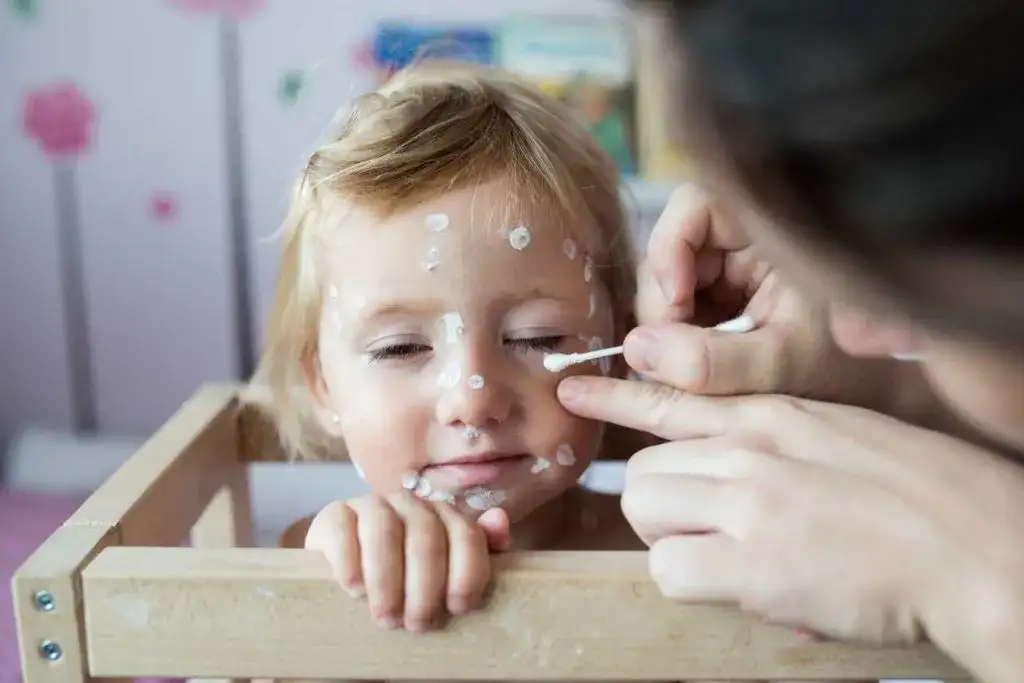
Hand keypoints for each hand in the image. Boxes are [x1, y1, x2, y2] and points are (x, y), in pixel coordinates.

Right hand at [305, 492, 509, 631]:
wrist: (350, 567)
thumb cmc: (408, 577)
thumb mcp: (448, 571)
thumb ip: (481, 550)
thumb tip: (499, 520)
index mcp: (444, 515)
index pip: (466, 533)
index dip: (467, 572)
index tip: (458, 608)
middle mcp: (410, 503)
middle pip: (425, 537)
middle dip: (425, 586)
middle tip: (418, 624)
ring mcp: (371, 505)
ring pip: (384, 531)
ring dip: (387, 579)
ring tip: (387, 617)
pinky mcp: (334, 514)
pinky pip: (342, 528)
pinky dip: (349, 561)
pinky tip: (354, 589)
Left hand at [557, 376, 1023, 682]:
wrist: (973, 544)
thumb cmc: (918, 496)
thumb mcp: (839, 436)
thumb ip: (775, 446)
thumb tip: (736, 483)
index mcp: (771, 414)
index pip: (670, 397)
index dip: (615, 397)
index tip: (575, 391)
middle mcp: (748, 448)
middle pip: (642, 469)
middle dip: (660, 506)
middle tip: (706, 532)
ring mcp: (746, 503)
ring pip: (644, 511)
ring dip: (671, 540)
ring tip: (724, 557)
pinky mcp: (749, 564)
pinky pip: (668, 570)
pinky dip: (691, 581)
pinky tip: (736, 585)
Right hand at [633, 184, 899, 409]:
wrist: (873, 391)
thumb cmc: (845, 371)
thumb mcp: (778, 366)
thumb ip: (711, 360)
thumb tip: (635, 348)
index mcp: (774, 228)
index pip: (693, 206)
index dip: (669, 250)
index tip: (675, 306)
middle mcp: (746, 237)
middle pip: (672, 247)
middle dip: (664, 302)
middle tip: (668, 355)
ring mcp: (730, 265)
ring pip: (668, 280)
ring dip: (667, 325)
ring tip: (688, 367)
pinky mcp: (719, 292)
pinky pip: (677, 304)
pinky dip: (677, 336)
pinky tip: (694, 363)